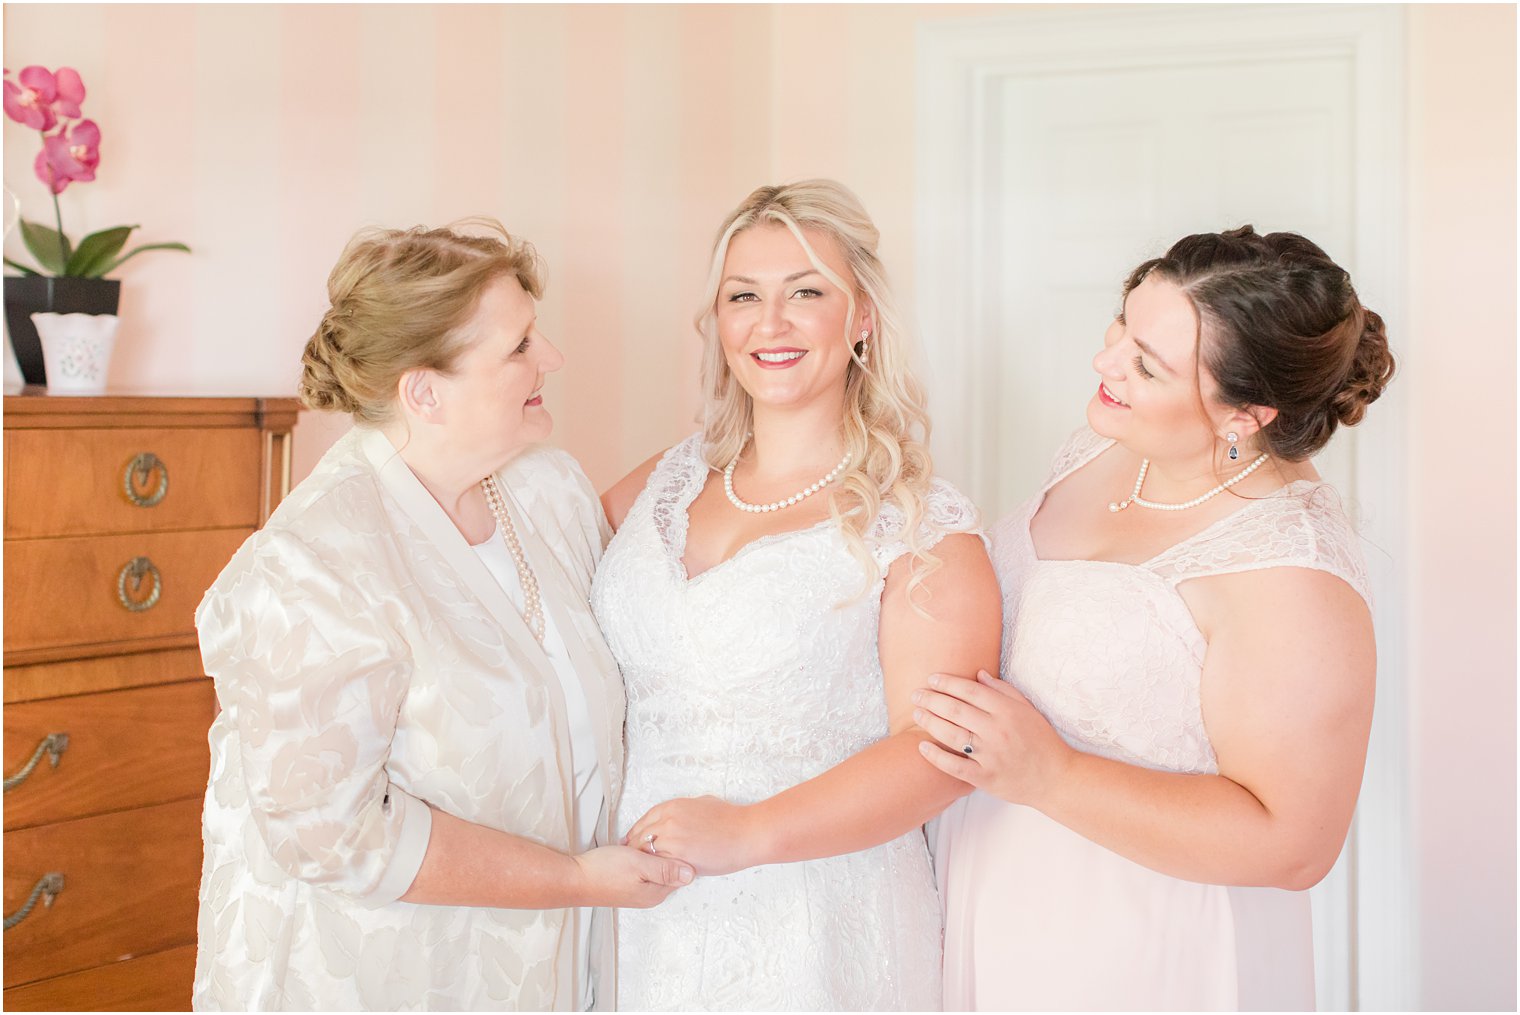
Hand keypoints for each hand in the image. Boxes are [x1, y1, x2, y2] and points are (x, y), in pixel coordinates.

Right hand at [570, 844, 693, 908]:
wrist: (574, 878)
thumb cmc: (603, 872)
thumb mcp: (639, 865)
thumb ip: (666, 870)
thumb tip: (692, 873)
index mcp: (657, 892)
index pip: (682, 872)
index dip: (680, 852)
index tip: (676, 837)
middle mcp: (650, 894)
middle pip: (671, 870)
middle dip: (668, 852)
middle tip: (659, 836)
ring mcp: (639, 890)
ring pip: (657, 867)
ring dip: (654, 853)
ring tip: (644, 841)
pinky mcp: (629, 883)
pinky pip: (645, 868)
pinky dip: (643, 856)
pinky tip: (636, 848)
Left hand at [622, 796, 765, 876]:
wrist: (746, 834)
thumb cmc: (731, 819)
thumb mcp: (704, 803)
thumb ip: (685, 810)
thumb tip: (680, 815)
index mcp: (673, 807)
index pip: (644, 821)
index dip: (636, 832)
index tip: (631, 841)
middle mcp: (668, 821)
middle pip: (641, 837)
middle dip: (635, 849)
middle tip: (632, 859)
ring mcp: (672, 839)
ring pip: (647, 853)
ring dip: (644, 862)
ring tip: (643, 871)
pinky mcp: (679, 857)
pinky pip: (659, 866)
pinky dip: (656, 871)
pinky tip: (656, 876)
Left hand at [912, 670, 1075, 807]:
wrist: (1057, 778)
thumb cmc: (1042, 740)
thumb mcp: (1027, 709)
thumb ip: (1003, 690)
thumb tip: (978, 674)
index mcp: (1007, 711)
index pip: (970, 691)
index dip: (947, 683)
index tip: (932, 679)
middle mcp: (997, 731)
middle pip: (955, 710)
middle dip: (931, 699)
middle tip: (916, 694)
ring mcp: (991, 755)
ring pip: (951, 734)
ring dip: (930, 722)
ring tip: (917, 713)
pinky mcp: (986, 778)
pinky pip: (955, 766)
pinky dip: (936, 756)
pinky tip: (922, 746)